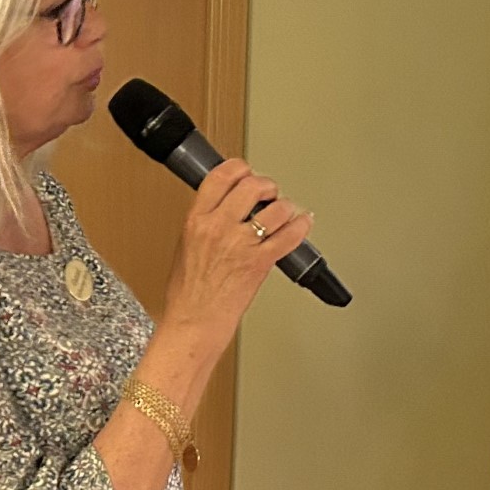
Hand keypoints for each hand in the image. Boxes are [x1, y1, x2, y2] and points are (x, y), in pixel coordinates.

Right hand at [161, 158, 313, 342]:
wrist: (193, 322)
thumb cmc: (188, 293)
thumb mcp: (186, 246)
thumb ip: (206, 223)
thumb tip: (225, 209)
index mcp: (196, 220)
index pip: (221, 176)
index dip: (240, 168)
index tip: (246, 172)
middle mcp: (218, 227)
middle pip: (252, 186)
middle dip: (267, 185)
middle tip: (270, 193)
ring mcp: (240, 244)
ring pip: (276, 208)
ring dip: (286, 207)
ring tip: (285, 212)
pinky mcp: (260, 262)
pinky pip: (289, 236)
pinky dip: (301, 226)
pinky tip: (303, 223)